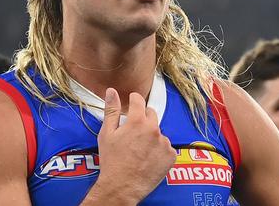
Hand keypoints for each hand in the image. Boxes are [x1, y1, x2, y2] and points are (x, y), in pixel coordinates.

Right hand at [86, 88, 176, 204]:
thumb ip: (111, 110)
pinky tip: (148, 158)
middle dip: (142, 119)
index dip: (133, 100)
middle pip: (151, 114)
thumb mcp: (106, 134)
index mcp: (137, 121)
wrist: (122, 187)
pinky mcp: (171, 155)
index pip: (138, 100)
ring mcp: (164, 143)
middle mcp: (153, 129)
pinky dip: (159, 150)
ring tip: (140, 150)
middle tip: (133, 132)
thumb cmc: (112, 161)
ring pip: (158, 132)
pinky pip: (166, 147)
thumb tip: (112, 91)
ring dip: (151, 136)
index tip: (131, 104)